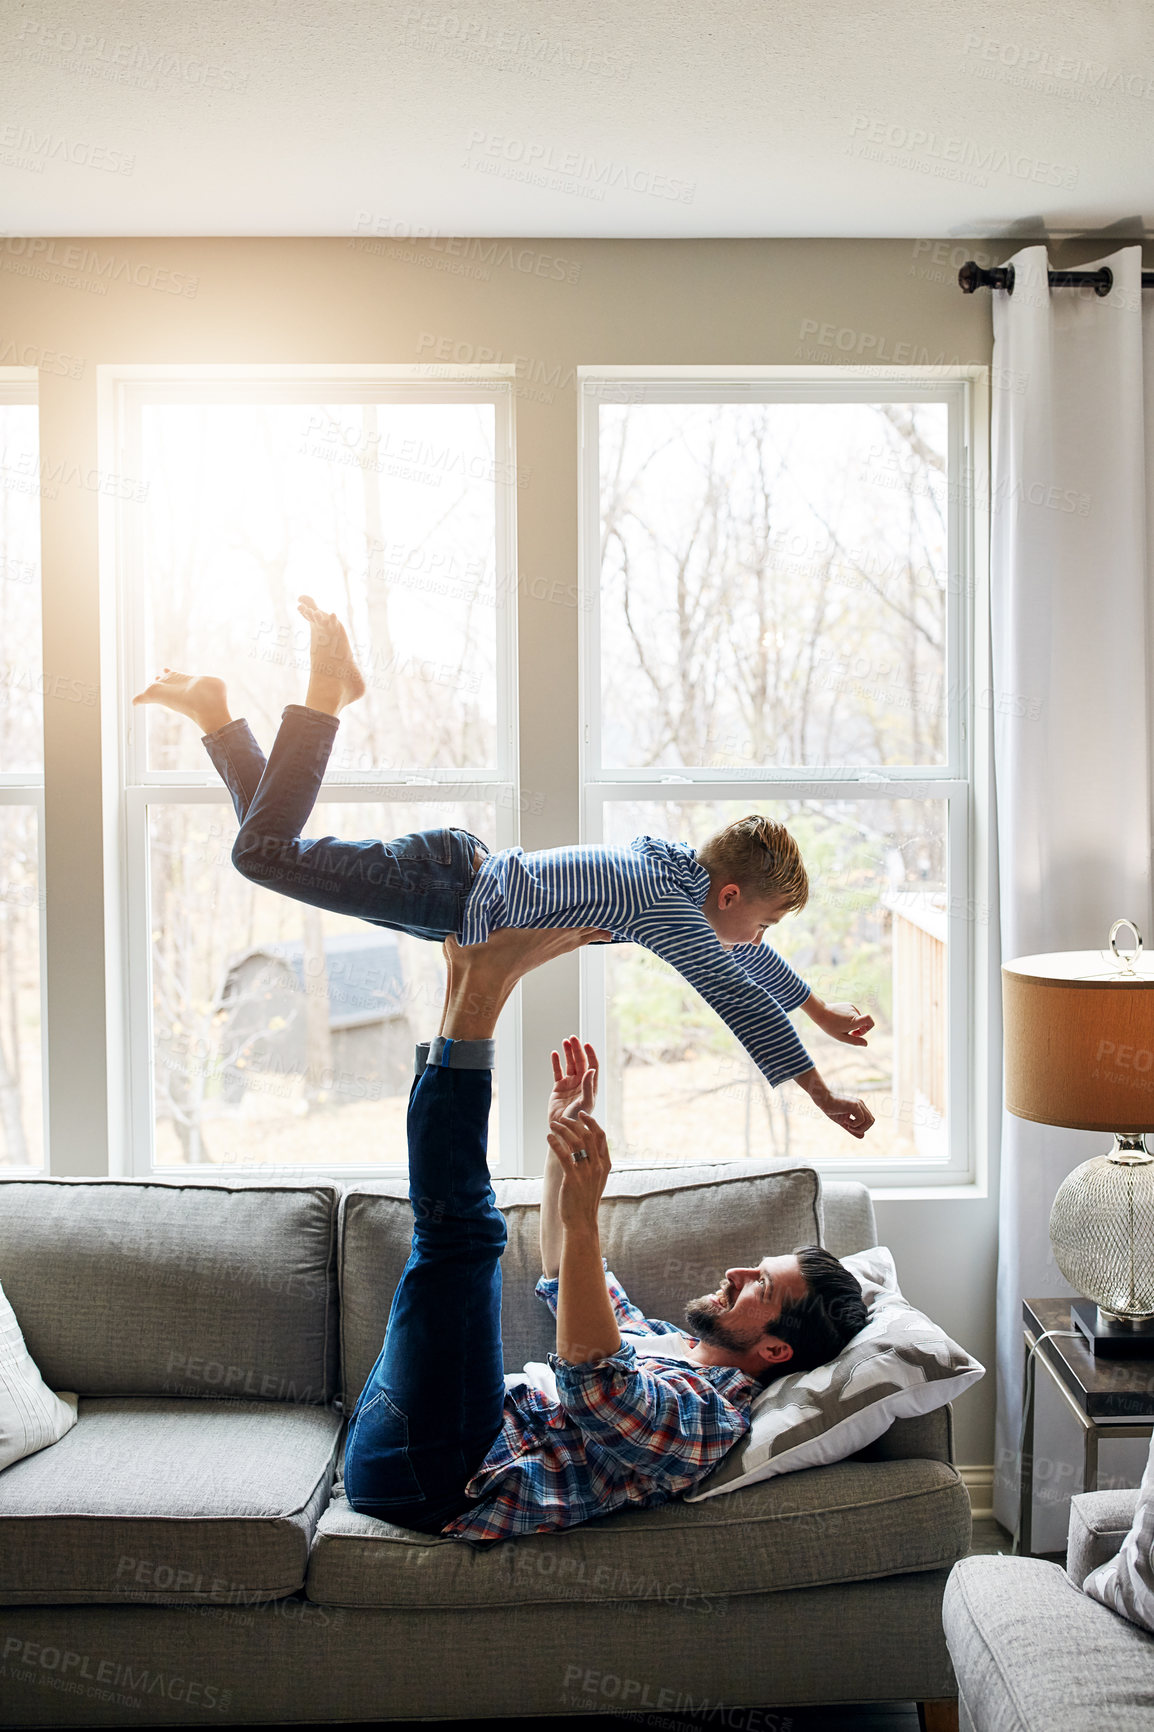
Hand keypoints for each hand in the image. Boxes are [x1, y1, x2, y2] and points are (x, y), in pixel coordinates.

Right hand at [548, 1037, 598, 1126]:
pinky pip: (558, 1072)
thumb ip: (588, 1086)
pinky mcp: (558, 1088)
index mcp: (591, 1086)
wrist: (563, 1130)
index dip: (590, 1054)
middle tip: (573, 1038)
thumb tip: (590, 1069)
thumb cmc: (577, 1119)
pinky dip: (556, 1062)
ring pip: (569, 1064)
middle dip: (577, 1049)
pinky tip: (554, 1053)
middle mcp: (581, 1083)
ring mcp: (570, 1085)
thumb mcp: (585, 1103)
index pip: (592, 1066)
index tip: (586, 1044)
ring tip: (565, 1041)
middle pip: (580, 1062)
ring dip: (568, 1052)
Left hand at [548, 1110, 611, 1229]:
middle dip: (575, 1123)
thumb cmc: (587, 1200)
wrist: (582, 1221)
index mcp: (605, 1165)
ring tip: (553, 1125)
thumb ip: (596, 1164)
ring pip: (575, 1142)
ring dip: (563, 1130)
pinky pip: (563, 1155)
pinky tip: (548, 1137)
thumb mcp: (597, 1180)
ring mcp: (586, 1172)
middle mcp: (598, 1166)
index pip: (601, 1136)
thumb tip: (589, 1148)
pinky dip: (555, 1143)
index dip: (592, 1123)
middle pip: (588, 1135)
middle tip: (563, 1118)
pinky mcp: (572, 1178)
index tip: (582, 1115)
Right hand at [794, 1067, 874, 1139]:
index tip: (849, 1127)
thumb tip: (863, 1137)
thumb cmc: (831, 1109)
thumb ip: (853, 1129)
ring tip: (848, 1125)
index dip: (862, 1127)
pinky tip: (845, 1121)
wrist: (823, 1100)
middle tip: (850, 1128)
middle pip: (872, 1121)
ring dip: (859, 1127)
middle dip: (862, 1129)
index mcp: (859, 1108)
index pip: (869, 1120)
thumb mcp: (843, 1122)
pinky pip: (861, 1120)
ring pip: (869, 1121)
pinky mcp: (855, 1106)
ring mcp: (859, 1104)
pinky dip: (854, 1124)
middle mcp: (861, 1105)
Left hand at [815, 1000, 873, 1045]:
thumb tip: (866, 1044)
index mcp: (854, 1021)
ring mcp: (852, 1007)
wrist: (820, 1012)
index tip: (860, 1032)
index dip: (869, 1027)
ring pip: (858, 1018)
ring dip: (854, 1024)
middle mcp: (854, 1012)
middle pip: (864, 1022)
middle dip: (859, 1029)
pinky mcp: (849, 1004)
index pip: (870, 1020)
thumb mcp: (842, 1037)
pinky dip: (851, 1018)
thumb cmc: (830, 1026)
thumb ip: (855, 1041)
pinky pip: (854, 1013)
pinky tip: (841, 1020)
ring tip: (842, 1025)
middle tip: (849, 1033)